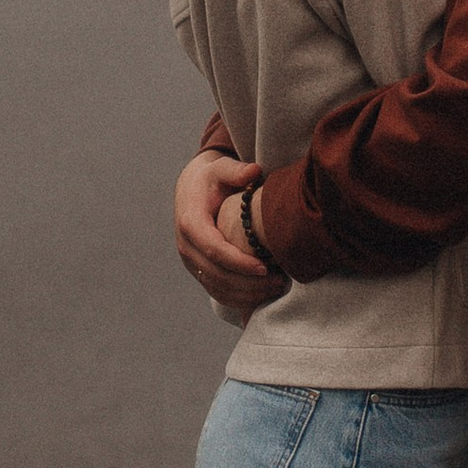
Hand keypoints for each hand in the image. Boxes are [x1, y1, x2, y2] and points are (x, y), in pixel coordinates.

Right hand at [175, 148, 272, 304]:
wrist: (192, 190)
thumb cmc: (212, 179)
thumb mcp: (221, 168)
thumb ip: (235, 170)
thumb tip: (253, 170)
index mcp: (190, 223)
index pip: (214, 250)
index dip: (239, 262)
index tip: (265, 267)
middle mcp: (186, 246)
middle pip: (217, 274)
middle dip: (249, 282)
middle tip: (280, 281)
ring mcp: (192, 262)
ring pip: (218, 288)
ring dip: (248, 293)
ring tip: (277, 287)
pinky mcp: (199, 271)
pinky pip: (218, 292)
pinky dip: (241, 298)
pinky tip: (265, 294)